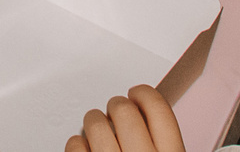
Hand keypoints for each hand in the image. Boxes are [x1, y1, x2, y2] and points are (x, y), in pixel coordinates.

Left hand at [68, 85, 185, 151]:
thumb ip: (163, 142)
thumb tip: (150, 119)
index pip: (158, 107)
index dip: (145, 94)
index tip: (137, 93)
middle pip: (124, 109)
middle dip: (116, 106)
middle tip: (115, 111)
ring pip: (96, 123)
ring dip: (94, 121)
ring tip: (97, 130)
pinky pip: (76, 144)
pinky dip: (77, 143)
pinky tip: (85, 148)